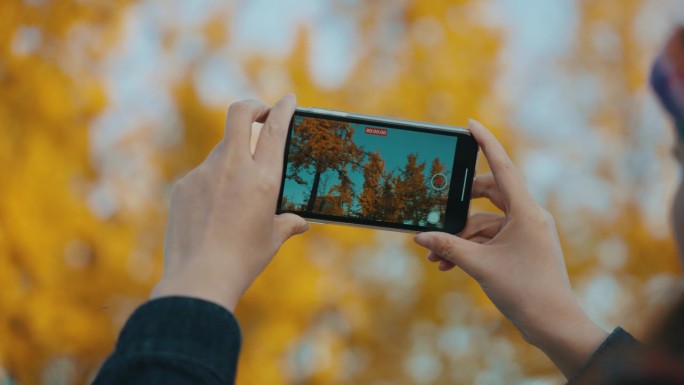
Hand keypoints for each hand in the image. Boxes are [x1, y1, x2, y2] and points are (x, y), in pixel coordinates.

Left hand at [150, 95, 308, 311]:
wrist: (199, 278)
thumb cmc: (243, 260)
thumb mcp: (273, 239)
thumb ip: (288, 224)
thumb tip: (301, 222)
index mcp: (263, 179)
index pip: (275, 129)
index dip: (283, 108)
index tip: (287, 100)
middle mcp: (233, 168)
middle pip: (239, 114)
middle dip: (252, 106)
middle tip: (260, 113)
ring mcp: (204, 174)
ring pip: (221, 150)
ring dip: (233, 159)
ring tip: (235, 196)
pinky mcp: (184, 186)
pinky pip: (202, 176)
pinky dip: (212, 185)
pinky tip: (213, 214)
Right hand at [414, 119, 607, 378]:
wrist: (552, 324)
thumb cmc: (524, 292)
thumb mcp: (479, 266)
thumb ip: (448, 246)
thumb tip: (420, 237)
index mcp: (526, 212)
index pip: (502, 167)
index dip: (486, 143)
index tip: (471, 124)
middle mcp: (528, 216)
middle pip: (489, 195)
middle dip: (459, 206)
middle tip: (437, 209)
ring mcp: (526, 232)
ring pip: (485, 222)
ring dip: (460, 236)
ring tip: (435, 257)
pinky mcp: (522, 247)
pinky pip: (491, 238)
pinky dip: (471, 247)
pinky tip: (447, 264)